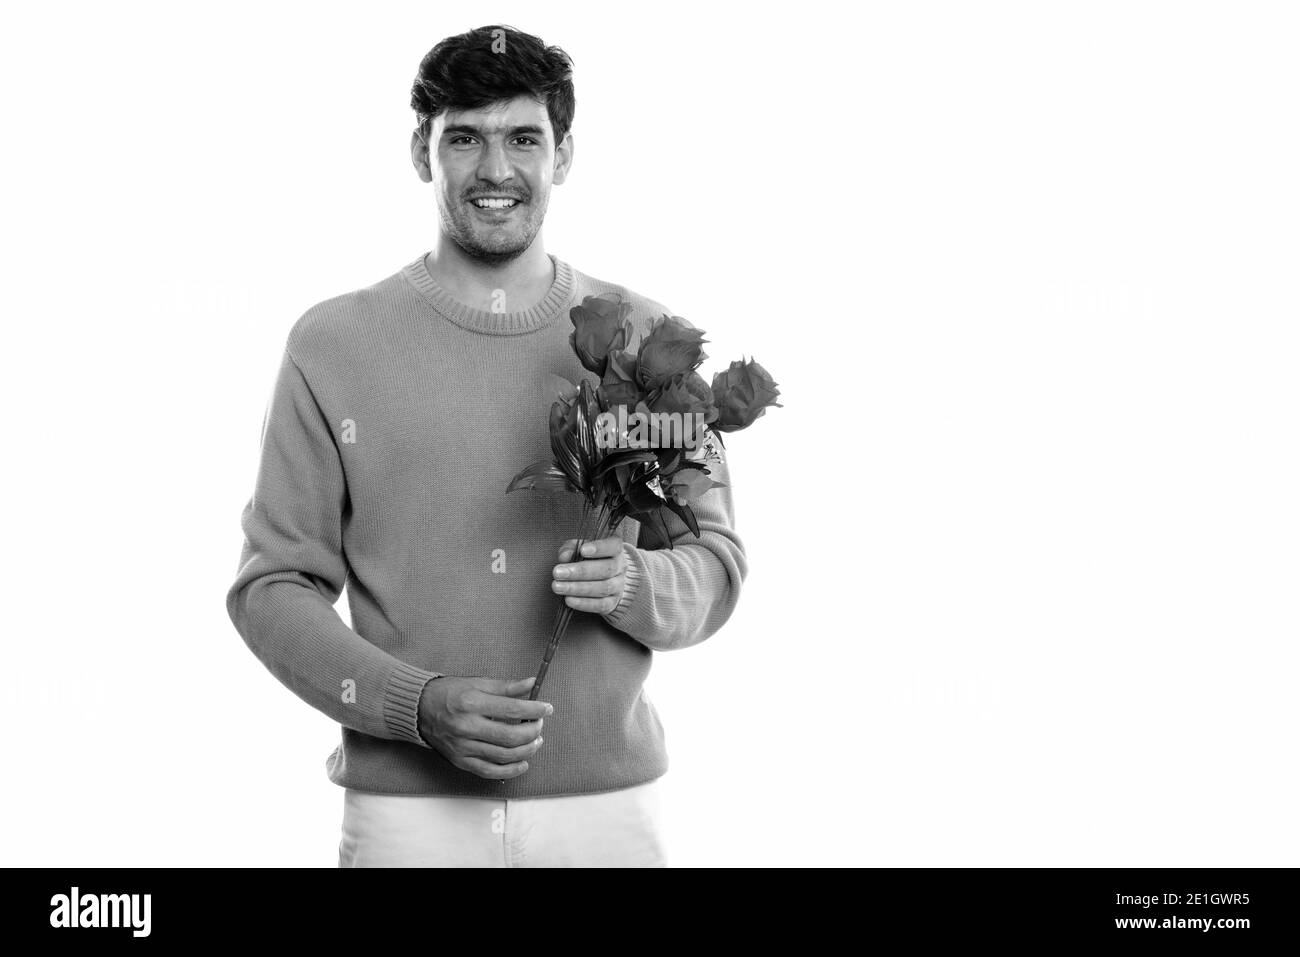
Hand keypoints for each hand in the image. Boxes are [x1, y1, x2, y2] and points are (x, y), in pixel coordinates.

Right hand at [417, 676, 550, 779]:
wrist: (418, 709)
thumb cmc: (449, 693)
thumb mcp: (477, 683)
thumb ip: (506, 686)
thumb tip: (532, 684)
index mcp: (472, 703)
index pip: (512, 709)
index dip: (535, 710)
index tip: (547, 708)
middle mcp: (467, 727)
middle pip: (510, 736)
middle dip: (533, 731)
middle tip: (540, 725)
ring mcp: (463, 747)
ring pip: (504, 756)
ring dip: (527, 750)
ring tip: (536, 741)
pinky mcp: (460, 761)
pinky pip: (489, 771)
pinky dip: (510, 770)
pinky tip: (523, 763)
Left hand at [553, 536, 627, 614]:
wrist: (606, 579)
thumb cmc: (590, 559)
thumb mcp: (580, 548)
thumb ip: (571, 548)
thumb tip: (564, 557)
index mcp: (615, 549)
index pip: (613, 546)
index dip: (599, 548)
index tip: (582, 550)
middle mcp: (620, 567)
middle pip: (606, 569)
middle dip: (580, 571)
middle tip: (557, 572)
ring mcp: (618, 586)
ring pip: (602, 588)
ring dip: (577, 588)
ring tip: (558, 587)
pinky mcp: (612, 603)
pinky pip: (600, 605)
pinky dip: (583, 603)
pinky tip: (568, 599)